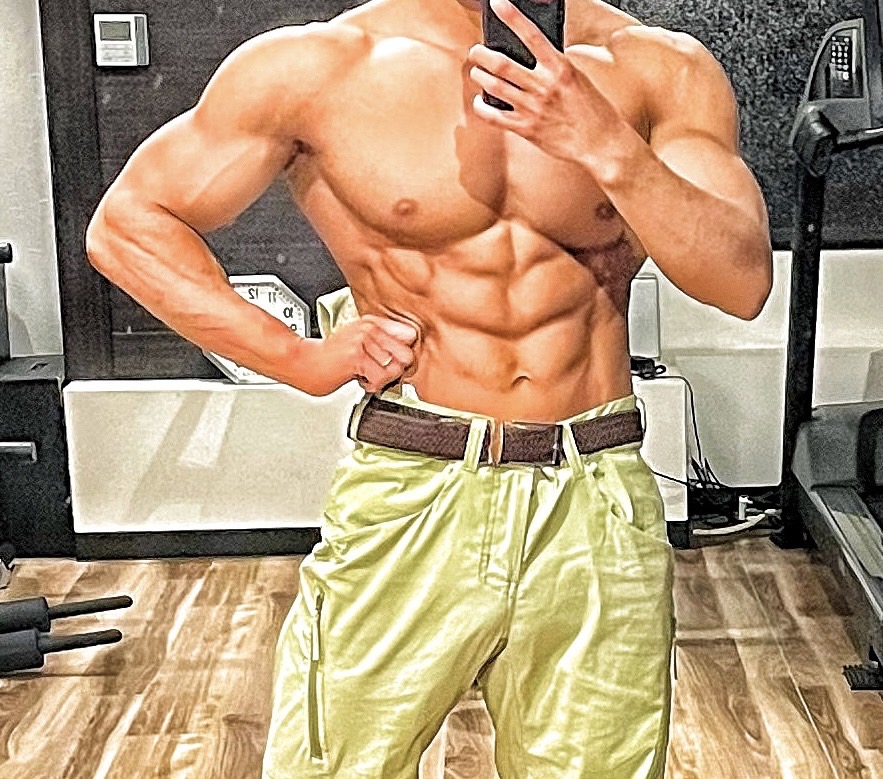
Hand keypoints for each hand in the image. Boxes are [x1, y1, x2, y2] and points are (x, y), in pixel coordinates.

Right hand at [307, 315, 420, 394]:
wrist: (303, 362)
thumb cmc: (329, 357)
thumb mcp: (358, 342)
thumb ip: (382, 344)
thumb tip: (406, 358)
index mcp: (373, 323)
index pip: (409, 335)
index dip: (403, 354)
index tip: (391, 361)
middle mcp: (370, 329)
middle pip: (406, 355)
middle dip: (395, 370)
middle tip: (378, 372)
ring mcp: (364, 342)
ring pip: (394, 369)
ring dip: (381, 379)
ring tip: (366, 376)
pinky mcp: (356, 357)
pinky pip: (380, 378)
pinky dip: (372, 385)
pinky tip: (360, 380)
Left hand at [467, 0, 622, 161]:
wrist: (600, 143)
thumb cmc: (592, 110)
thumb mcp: (577, 78)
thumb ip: (553, 67)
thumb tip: (529, 57)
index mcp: (560, 68)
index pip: (531, 35)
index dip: (512, 17)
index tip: (497, 4)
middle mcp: (544, 86)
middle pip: (502, 64)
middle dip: (481, 54)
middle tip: (475, 51)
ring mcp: (533, 108)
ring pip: (494, 86)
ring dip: (479, 77)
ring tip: (476, 72)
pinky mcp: (526, 129)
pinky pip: (494, 116)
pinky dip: (482, 107)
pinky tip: (479, 101)